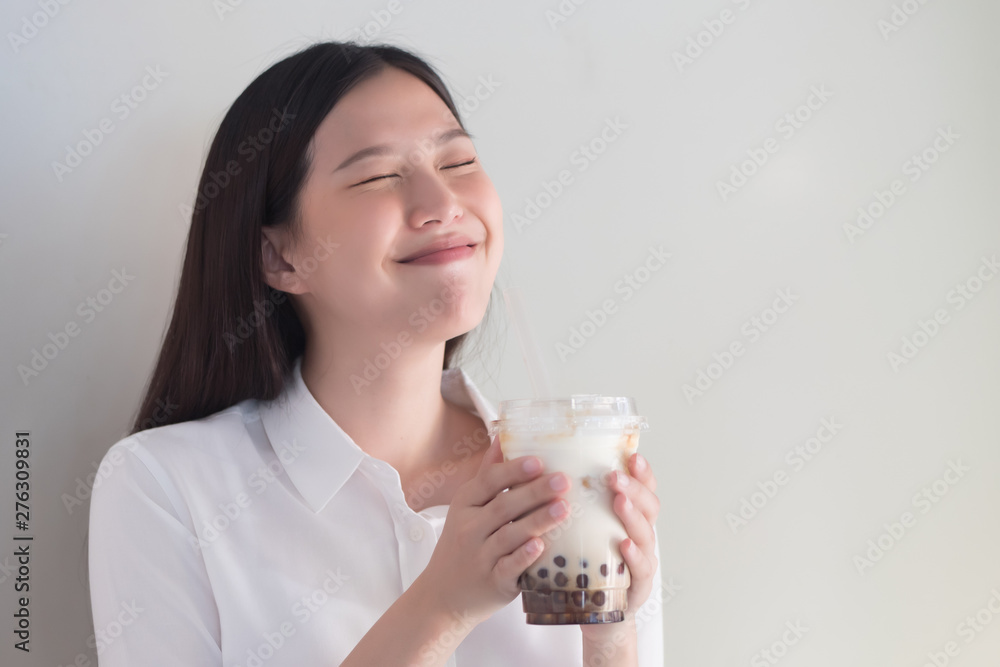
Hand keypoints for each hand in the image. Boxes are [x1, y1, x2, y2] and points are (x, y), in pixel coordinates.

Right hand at [416, 436, 571, 625]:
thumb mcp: (467, 507)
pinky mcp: (492, 582)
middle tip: (563, 480)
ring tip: (564, 508)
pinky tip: (540, 545)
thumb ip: (487, 474)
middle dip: (534, 492)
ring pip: (509, 536)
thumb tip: (502, 436)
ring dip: (537, 521)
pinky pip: (508, 568)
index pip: (488, 482)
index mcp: (465, 505)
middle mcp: (469, 529)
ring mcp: (480, 557)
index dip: (513, 471)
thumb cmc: (462, 544)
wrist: (443, 596)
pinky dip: (523, 557)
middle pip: (503, 506)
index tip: (539, 461)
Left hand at [580, 452, 659, 640]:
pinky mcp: (637, 586)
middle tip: (615, 476)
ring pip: (646, 534)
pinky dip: (634, 556)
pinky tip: (625, 545)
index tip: (631, 455)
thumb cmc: (585, 565)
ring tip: (619, 501)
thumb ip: (573, 503)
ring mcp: (643, 561)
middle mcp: (641, 535)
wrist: (595, 613)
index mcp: (629, 518)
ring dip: (633, 515)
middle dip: (634, 488)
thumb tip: (545, 469)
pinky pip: (640, 569)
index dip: (641, 472)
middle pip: (649, 506)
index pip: (642, 489)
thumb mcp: (582, 530)